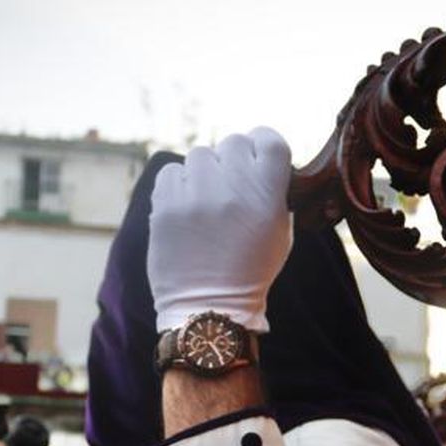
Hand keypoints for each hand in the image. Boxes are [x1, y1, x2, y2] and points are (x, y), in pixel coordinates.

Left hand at [147, 127, 292, 331]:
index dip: (263, 144)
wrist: (210, 306)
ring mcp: (196, 193)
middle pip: (233, 142)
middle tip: (231, 187)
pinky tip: (186, 209)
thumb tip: (258, 161)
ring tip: (206, 203)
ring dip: (204, 173)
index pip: (269, 139)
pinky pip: (171, 172)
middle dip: (233, 161)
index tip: (257, 157)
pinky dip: (178, 185)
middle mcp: (232, 187)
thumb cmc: (250, 269)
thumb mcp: (279, 231)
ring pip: (200, 155)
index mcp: (267, 193)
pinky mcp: (166, 203)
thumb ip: (273, 191)